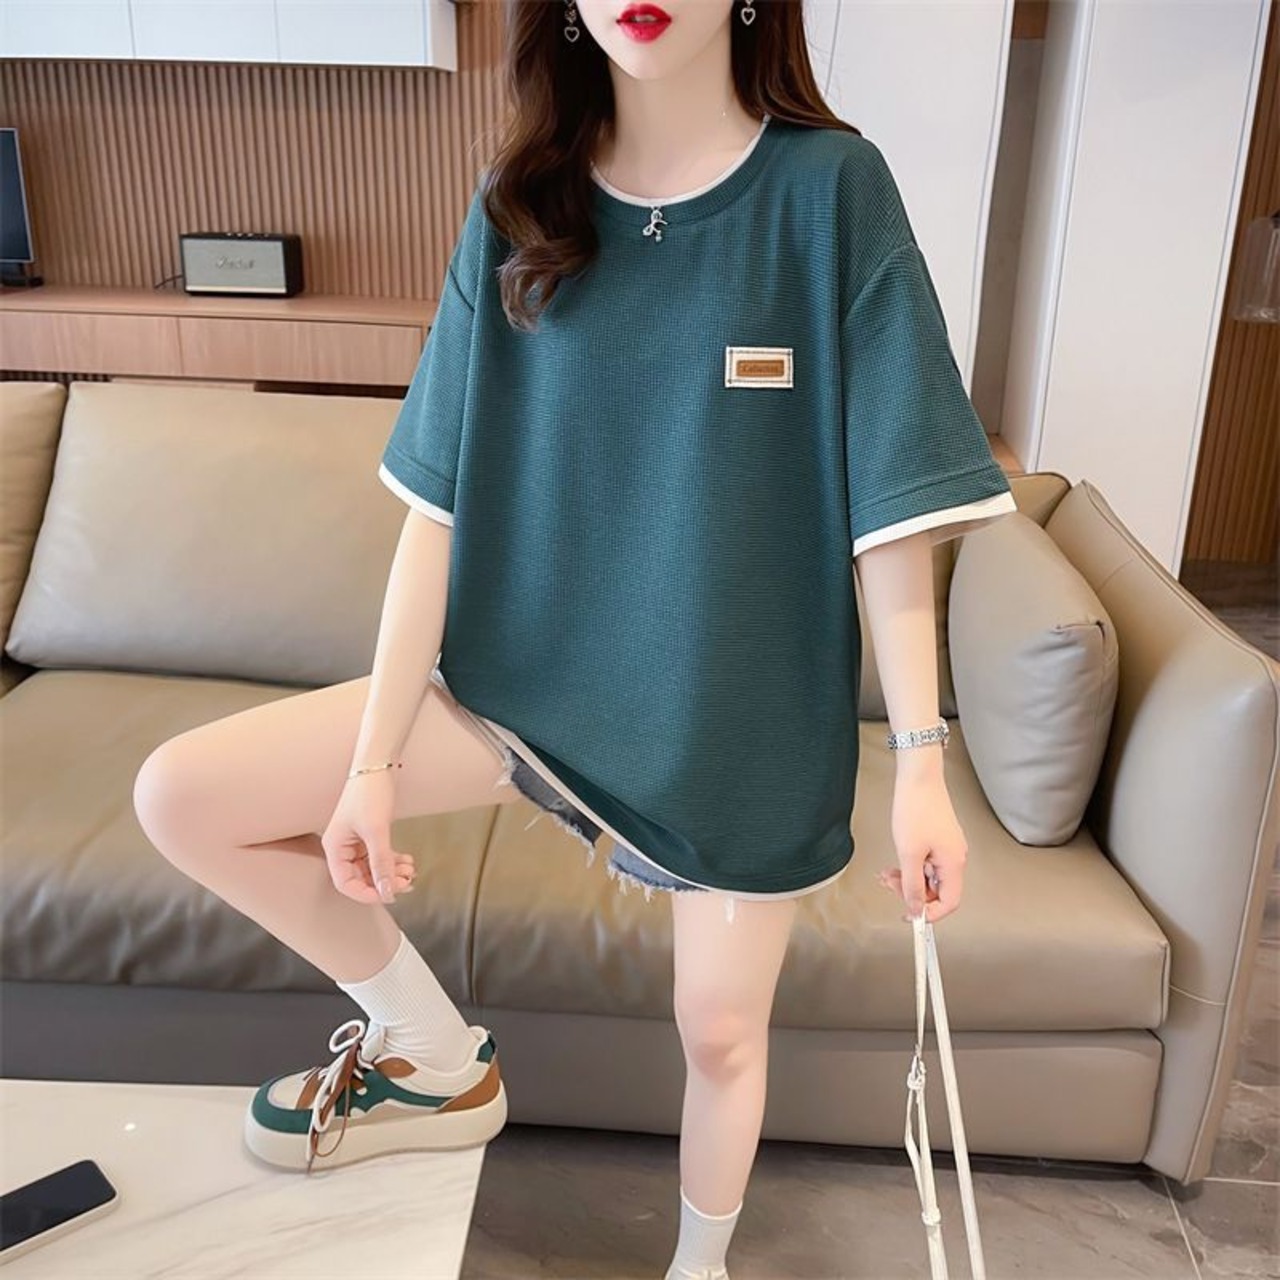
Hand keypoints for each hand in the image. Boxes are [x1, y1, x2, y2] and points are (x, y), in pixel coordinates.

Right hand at [320, 772, 416, 904]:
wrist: (378, 766)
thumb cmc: (370, 794)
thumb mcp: (377, 831)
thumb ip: (382, 863)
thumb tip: (388, 891)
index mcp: (334, 847)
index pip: (345, 884)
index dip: (366, 894)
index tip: (389, 895)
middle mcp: (342, 847)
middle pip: (361, 878)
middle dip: (384, 883)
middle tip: (407, 883)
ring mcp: (356, 842)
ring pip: (373, 869)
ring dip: (391, 873)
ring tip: (410, 871)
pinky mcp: (370, 835)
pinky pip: (380, 857)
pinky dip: (394, 862)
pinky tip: (408, 861)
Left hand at [874, 771, 966, 924]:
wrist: (918, 777)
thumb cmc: (916, 807)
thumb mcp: (909, 853)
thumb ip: (913, 885)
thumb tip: (916, 909)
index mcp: (954, 863)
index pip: (950, 902)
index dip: (930, 914)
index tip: (911, 916)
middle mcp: (955, 856)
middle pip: (937, 890)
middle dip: (912, 892)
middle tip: (891, 885)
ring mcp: (947, 847)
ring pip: (929, 876)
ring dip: (908, 879)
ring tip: (888, 873)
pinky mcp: (938, 838)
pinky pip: (926, 862)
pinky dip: (910, 866)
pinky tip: (896, 863)